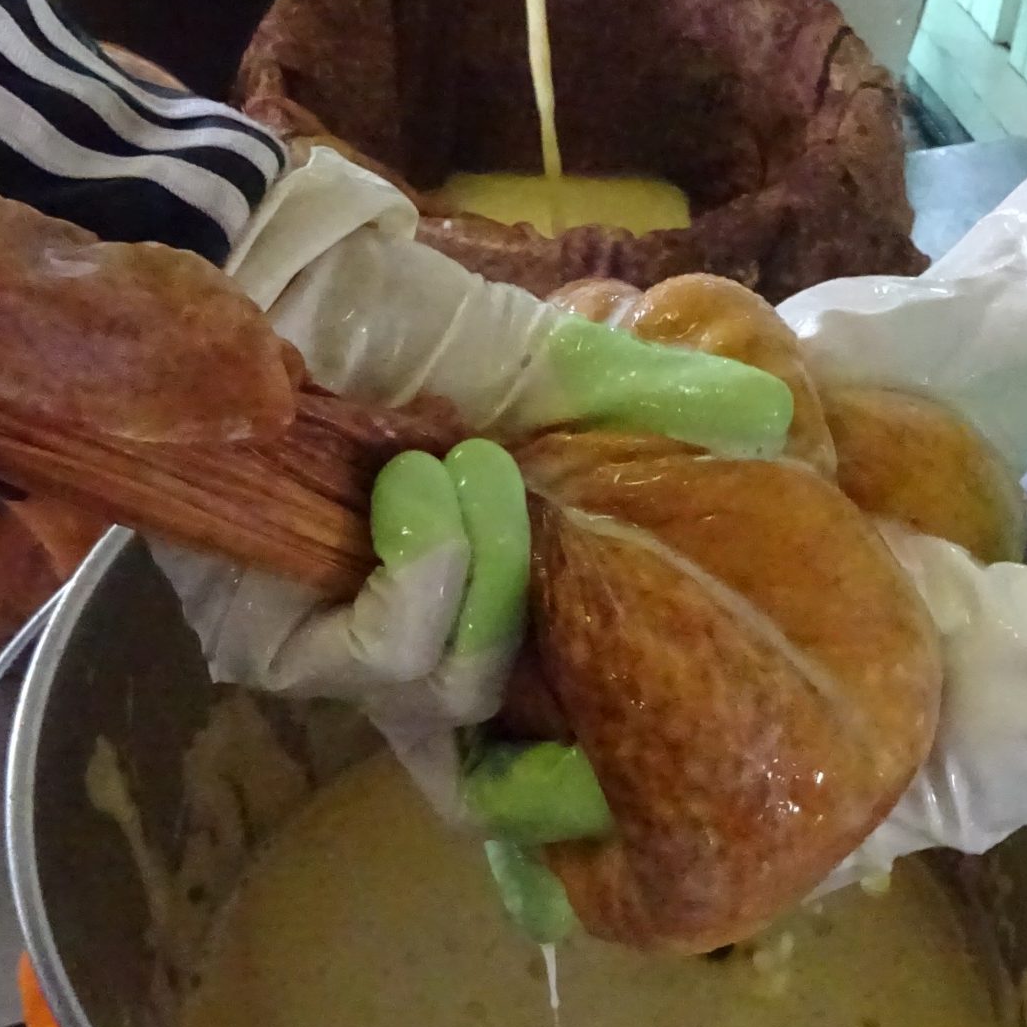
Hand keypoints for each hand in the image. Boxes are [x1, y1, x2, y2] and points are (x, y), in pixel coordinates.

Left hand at [154, 148, 796, 704]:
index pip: (538, 732)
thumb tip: (767, 414)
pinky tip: (416, 493)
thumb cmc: (386, 311)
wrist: (259, 270)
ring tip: (460, 465)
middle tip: (522, 487)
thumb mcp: (541, 361)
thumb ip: (643, 403)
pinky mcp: (270, 646)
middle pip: (514, 721)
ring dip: (483, 576)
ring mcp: (342, 656)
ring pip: (454, 697)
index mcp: (487, 588)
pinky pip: (384, 661)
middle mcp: (417, 640)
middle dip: (541, 610)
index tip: (643, 733)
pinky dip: (425, 579)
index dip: (588, 756)